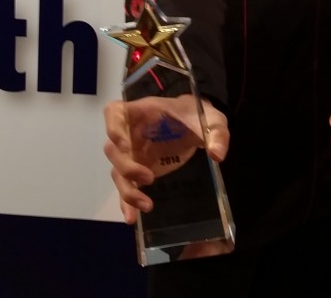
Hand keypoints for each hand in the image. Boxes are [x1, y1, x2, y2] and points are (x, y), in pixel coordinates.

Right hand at [103, 94, 228, 223]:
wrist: (195, 125)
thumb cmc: (196, 116)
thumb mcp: (212, 119)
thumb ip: (216, 132)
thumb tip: (217, 155)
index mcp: (143, 112)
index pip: (114, 113)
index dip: (113, 127)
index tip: (123, 144)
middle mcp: (131, 133)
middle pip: (113, 150)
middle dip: (126, 166)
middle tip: (148, 178)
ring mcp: (133, 153)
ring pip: (117, 172)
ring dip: (128, 190)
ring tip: (147, 205)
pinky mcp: (138, 170)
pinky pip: (127, 186)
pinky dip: (127, 202)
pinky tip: (133, 218)